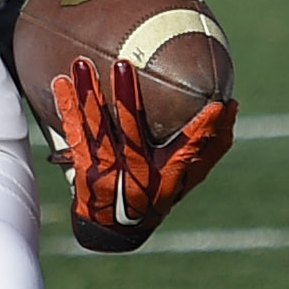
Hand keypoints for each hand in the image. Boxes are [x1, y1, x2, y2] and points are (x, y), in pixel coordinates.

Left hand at [50, 57, 234, 251]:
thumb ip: (210, 142)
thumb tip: (229, 106)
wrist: (115, 224)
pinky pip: (74, 132)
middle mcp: (130, 171)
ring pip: (95, 127)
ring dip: (87, 95)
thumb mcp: (187, 172)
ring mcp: (103, 168)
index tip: (217, 104)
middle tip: (124, 64)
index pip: (185, 148)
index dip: (202, 130)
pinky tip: (59, 82)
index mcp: (160, 172)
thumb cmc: (158, 190)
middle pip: (128, 131)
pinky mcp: (82, 164)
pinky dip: (67, 107)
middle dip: (126, 98)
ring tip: (81, 64)